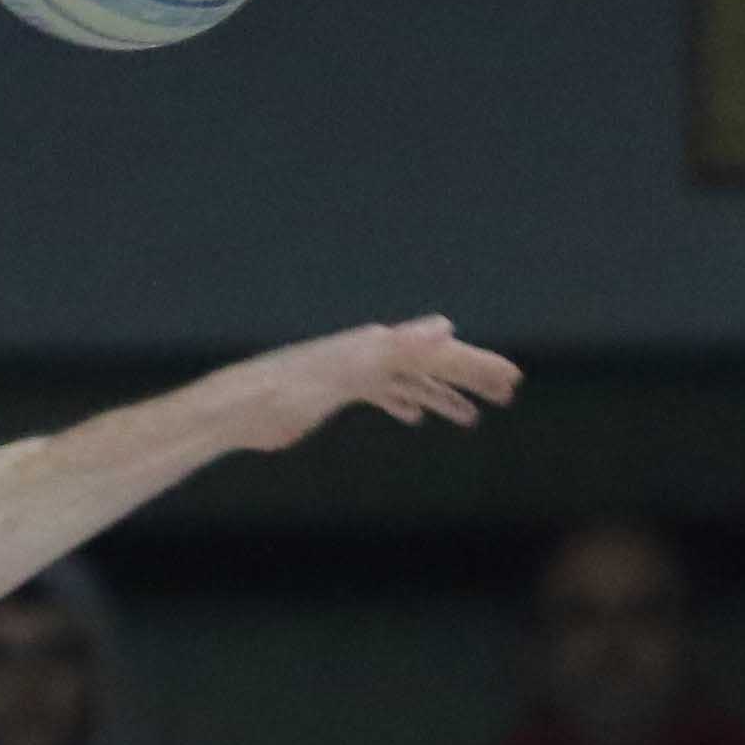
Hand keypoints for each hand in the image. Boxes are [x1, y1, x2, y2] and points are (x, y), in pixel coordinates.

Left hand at [211, 318, 522, 454]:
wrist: (234, 408)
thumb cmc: (283, 392)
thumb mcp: (342, 371)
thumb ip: (395, 349)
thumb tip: (444, 327)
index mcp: (377, 349)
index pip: (440, 354)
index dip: (476, 366)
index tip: (510, 380)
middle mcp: (369, 354)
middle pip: (431, 363)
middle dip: (470, 377)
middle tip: (508, 393)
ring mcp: (353, 371)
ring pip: (410, 380)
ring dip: (443, 395)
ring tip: (472, 416)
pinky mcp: (335, 391)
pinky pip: (382, 393)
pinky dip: (405, 402)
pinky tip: (415, 417)